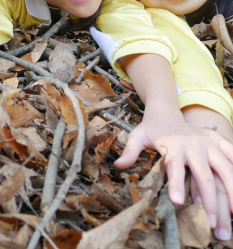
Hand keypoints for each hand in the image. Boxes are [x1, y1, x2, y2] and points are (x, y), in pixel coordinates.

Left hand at [114, 112, 232, 239]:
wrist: (165, 112)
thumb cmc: (150, 130)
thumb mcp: (136, 137)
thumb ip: (130, 151)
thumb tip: (117, 166)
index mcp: (173, 145)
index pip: (175, 167)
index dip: (176, 184)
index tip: (178, 202)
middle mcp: (194, 144)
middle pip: (205, 176)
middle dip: (209, 201)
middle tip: (211, 225)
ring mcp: (209, 143)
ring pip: (226, 169)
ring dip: (232, 193)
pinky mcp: (219, 141)